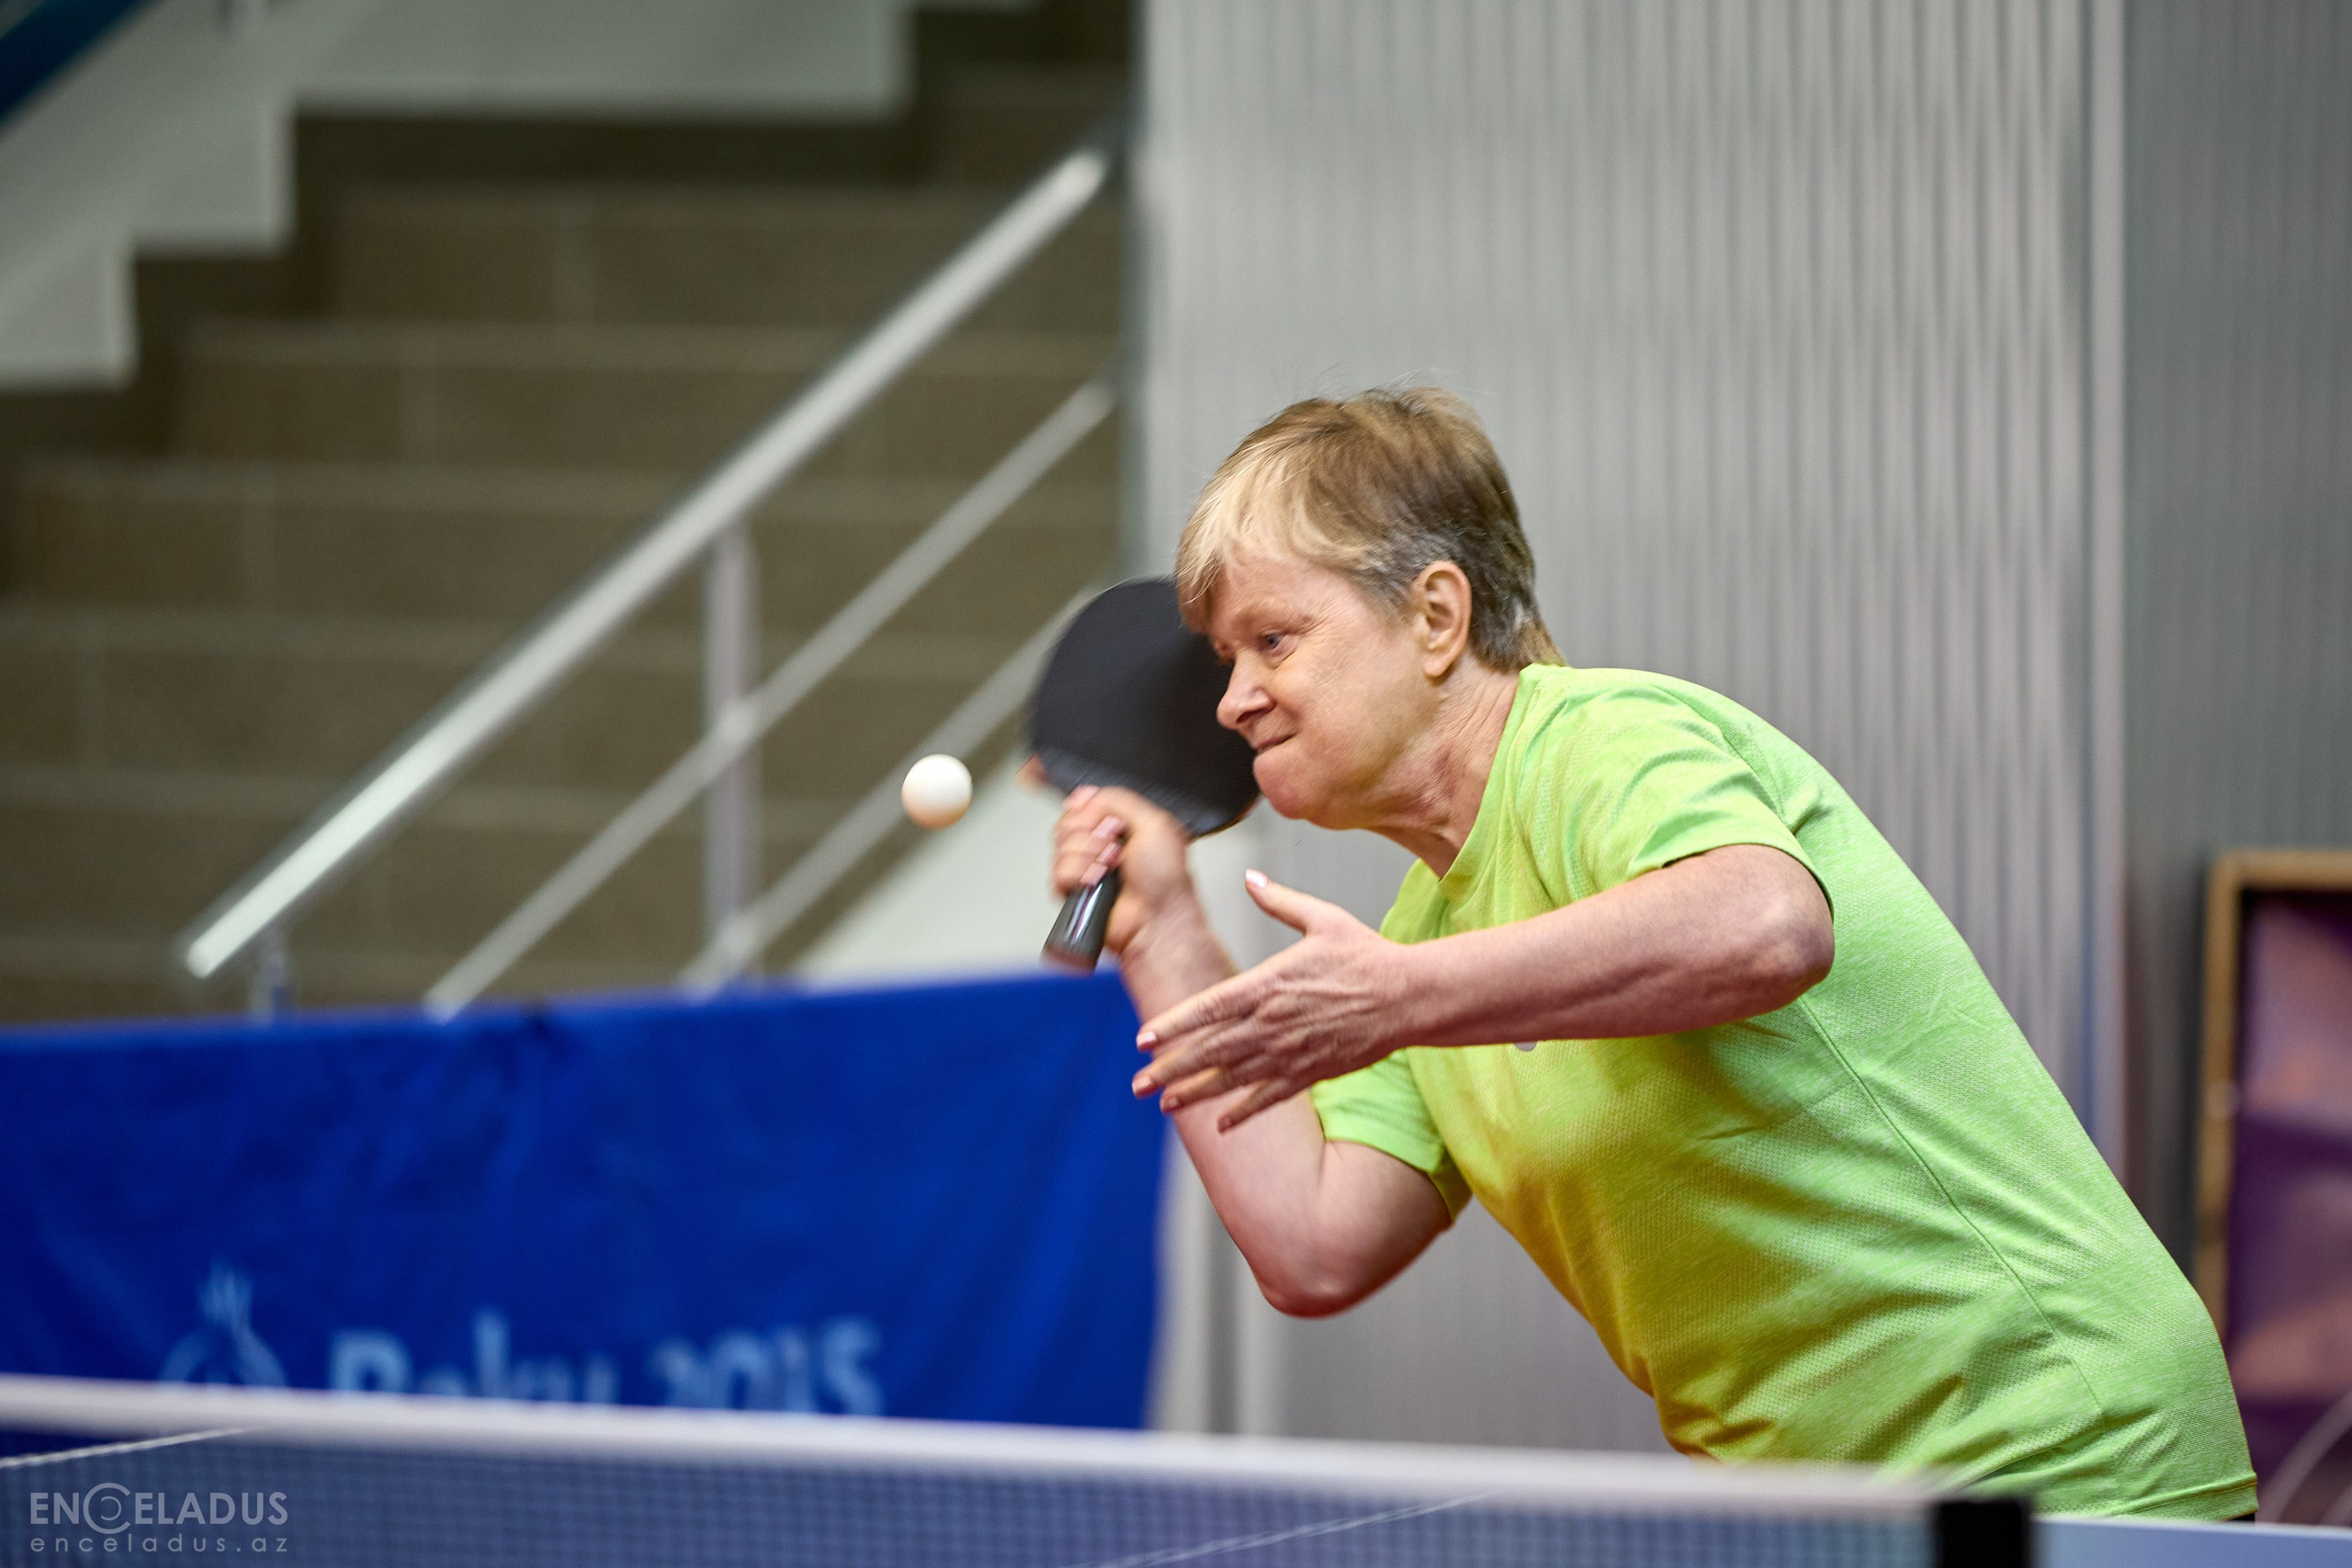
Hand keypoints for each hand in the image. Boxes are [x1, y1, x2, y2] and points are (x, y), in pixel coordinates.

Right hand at [1039, 769, 1197, 957]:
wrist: (1157, 920)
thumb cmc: (1166, 880)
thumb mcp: (1154, 823)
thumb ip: (1119, 799)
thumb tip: (1087, 795)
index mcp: (1120, 825)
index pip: (1084, 803)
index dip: (1086, 808)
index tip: (1104, 819)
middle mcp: (1099, 844)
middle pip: (1067, 822)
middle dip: (1091, 833)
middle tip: (1115, 846)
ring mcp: (1085, 867)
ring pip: (1060, 846)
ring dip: (1088, 856)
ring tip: (1111, 868)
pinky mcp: (1072, 891)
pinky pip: (1058, 872)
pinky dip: (1079, 876)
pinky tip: (1097, 883)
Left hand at [1132, 871, 1413, 1130]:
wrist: (1409, 996)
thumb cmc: (1366, 955)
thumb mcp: (1322, 918)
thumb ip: (1280, 902)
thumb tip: (1251, 879)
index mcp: (1269, 984)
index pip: (1208, 1008)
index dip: (1173, 1025)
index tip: (1143, 1038)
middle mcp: (1273, 1023)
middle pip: (1210, 1050)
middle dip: (1170, 1068)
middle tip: (1137, 1083)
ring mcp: (1291, 1052)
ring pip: (1233, 1078)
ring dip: (1195, 1091)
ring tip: (1164, 1102)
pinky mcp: (1311, 1072)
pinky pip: (1269, 1097)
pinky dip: (1242, 1111)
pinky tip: (1220, 1123)